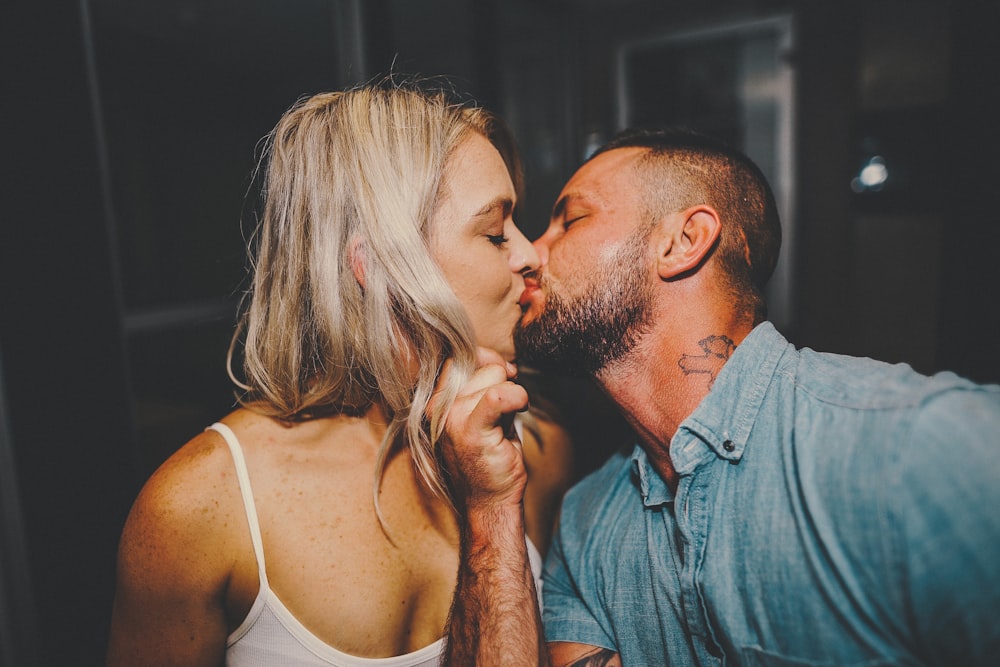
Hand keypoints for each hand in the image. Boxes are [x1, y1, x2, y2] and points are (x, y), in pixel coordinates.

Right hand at [438, 347, 529, 511]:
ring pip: (495, 375)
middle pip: (483, 364)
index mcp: (437, 400)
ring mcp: (451, 418)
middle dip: (504, 380)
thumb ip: (485, 387)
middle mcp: (438, 406)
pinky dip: (517, 398)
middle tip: (506, 410)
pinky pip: (500, 396)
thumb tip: (505, 364)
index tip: (504, 379)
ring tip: (506, 421)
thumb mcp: (481, 415)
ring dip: (513, 394)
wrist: (488, 501)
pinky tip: (519, 411)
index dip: (489, 362)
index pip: (462, 357)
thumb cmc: (489, 458)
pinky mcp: (470, 430)